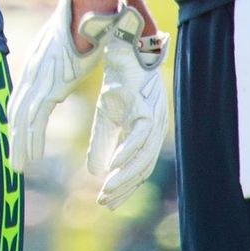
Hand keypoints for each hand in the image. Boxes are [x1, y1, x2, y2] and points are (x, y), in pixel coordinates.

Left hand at [8, 0, 106, 175]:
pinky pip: (36, 119)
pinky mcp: (50, 85)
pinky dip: (33, 138)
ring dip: (20, 145)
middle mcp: (33, 73)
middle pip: (16, 112)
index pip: (19, 100)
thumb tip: (65, 68)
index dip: (17, 121)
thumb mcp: (68, 47)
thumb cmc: (84, 25)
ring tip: (19, 166)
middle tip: (13, 161)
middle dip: (14, 138)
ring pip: (22, 120)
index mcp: (37, 66)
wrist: (87, 10)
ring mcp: (39, 79)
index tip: (16, 139)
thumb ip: (63, 62)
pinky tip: (33, 155)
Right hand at [86, 17, 168, 210]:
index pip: (138, 167)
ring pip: (143, 157)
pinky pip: (140, 138)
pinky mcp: (147, 107)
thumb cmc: (117, 79)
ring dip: (125, 177)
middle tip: (106, 203)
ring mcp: (153, 117)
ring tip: (106, 191)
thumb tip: (95, 172)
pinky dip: (126, 155)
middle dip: (124, 188)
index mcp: (145, 131)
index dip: (124, 187)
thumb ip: (102, 143)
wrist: (124, 46)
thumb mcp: (105, 116)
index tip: (106, 203)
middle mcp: (154, 128)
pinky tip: (112, 167)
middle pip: (143, 168)